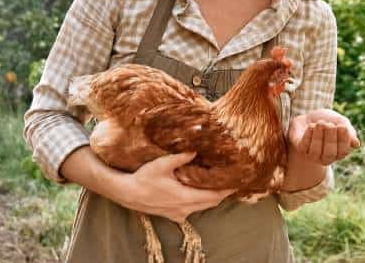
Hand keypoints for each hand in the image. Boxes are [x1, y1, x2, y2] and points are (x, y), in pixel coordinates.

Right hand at [119, 152, 233, 221]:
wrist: (127, 193)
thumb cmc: (144, 178)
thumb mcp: (162, 164)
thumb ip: (181, 157)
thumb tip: (196, 149)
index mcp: (185, 198)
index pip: (214, 196)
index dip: (227, 190)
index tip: (237, 181)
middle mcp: (185, 209)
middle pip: (211, 203)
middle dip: (222, 193)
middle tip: (231, 180)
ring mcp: (179, 214)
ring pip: (202, 207)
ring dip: (211, 197)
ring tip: (218, 183)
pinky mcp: (172, 215)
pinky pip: (192, 210)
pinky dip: (199, 201)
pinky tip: (198, 191)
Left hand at [287, 109, 360, 165]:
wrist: (309, 116)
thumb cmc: (328, 120)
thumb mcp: (341, 122)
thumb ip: (349, 131)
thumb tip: (356, 144)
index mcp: (339, 152)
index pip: (343, 150)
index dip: (343, 139)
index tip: (342, 126)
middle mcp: (326, 157)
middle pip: (330, 153)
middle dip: (330, 138)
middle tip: (330, 125)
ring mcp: (312, 155)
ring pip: (316, 150)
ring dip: (318, 136)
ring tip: (320, 123)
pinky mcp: (301, 149)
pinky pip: (304, 145)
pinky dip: (308, 135)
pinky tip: (311, 126)